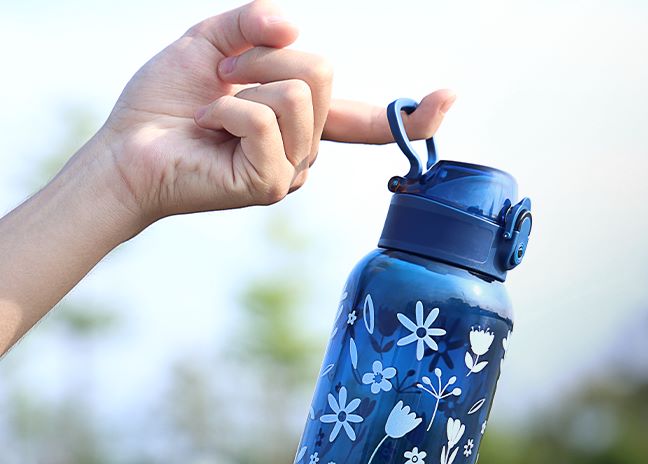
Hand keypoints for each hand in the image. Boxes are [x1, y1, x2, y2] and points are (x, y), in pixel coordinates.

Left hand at [100, 0, 455, 229]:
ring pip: (297, 94)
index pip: (367, 119)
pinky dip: (226, 109)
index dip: (411, 112)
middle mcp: (306, 150)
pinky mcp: (270, 185)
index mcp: (302, 122)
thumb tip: (293, 26)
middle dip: (265, 55)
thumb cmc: (167, 103)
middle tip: (224, 75)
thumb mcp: (212, 44)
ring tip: (213, 105)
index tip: (449, 96)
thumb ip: (253, 26)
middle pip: (324, 74)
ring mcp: (292, 172)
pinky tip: (205, 128)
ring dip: (244, 81)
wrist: (128, 148)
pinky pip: (263, 120)